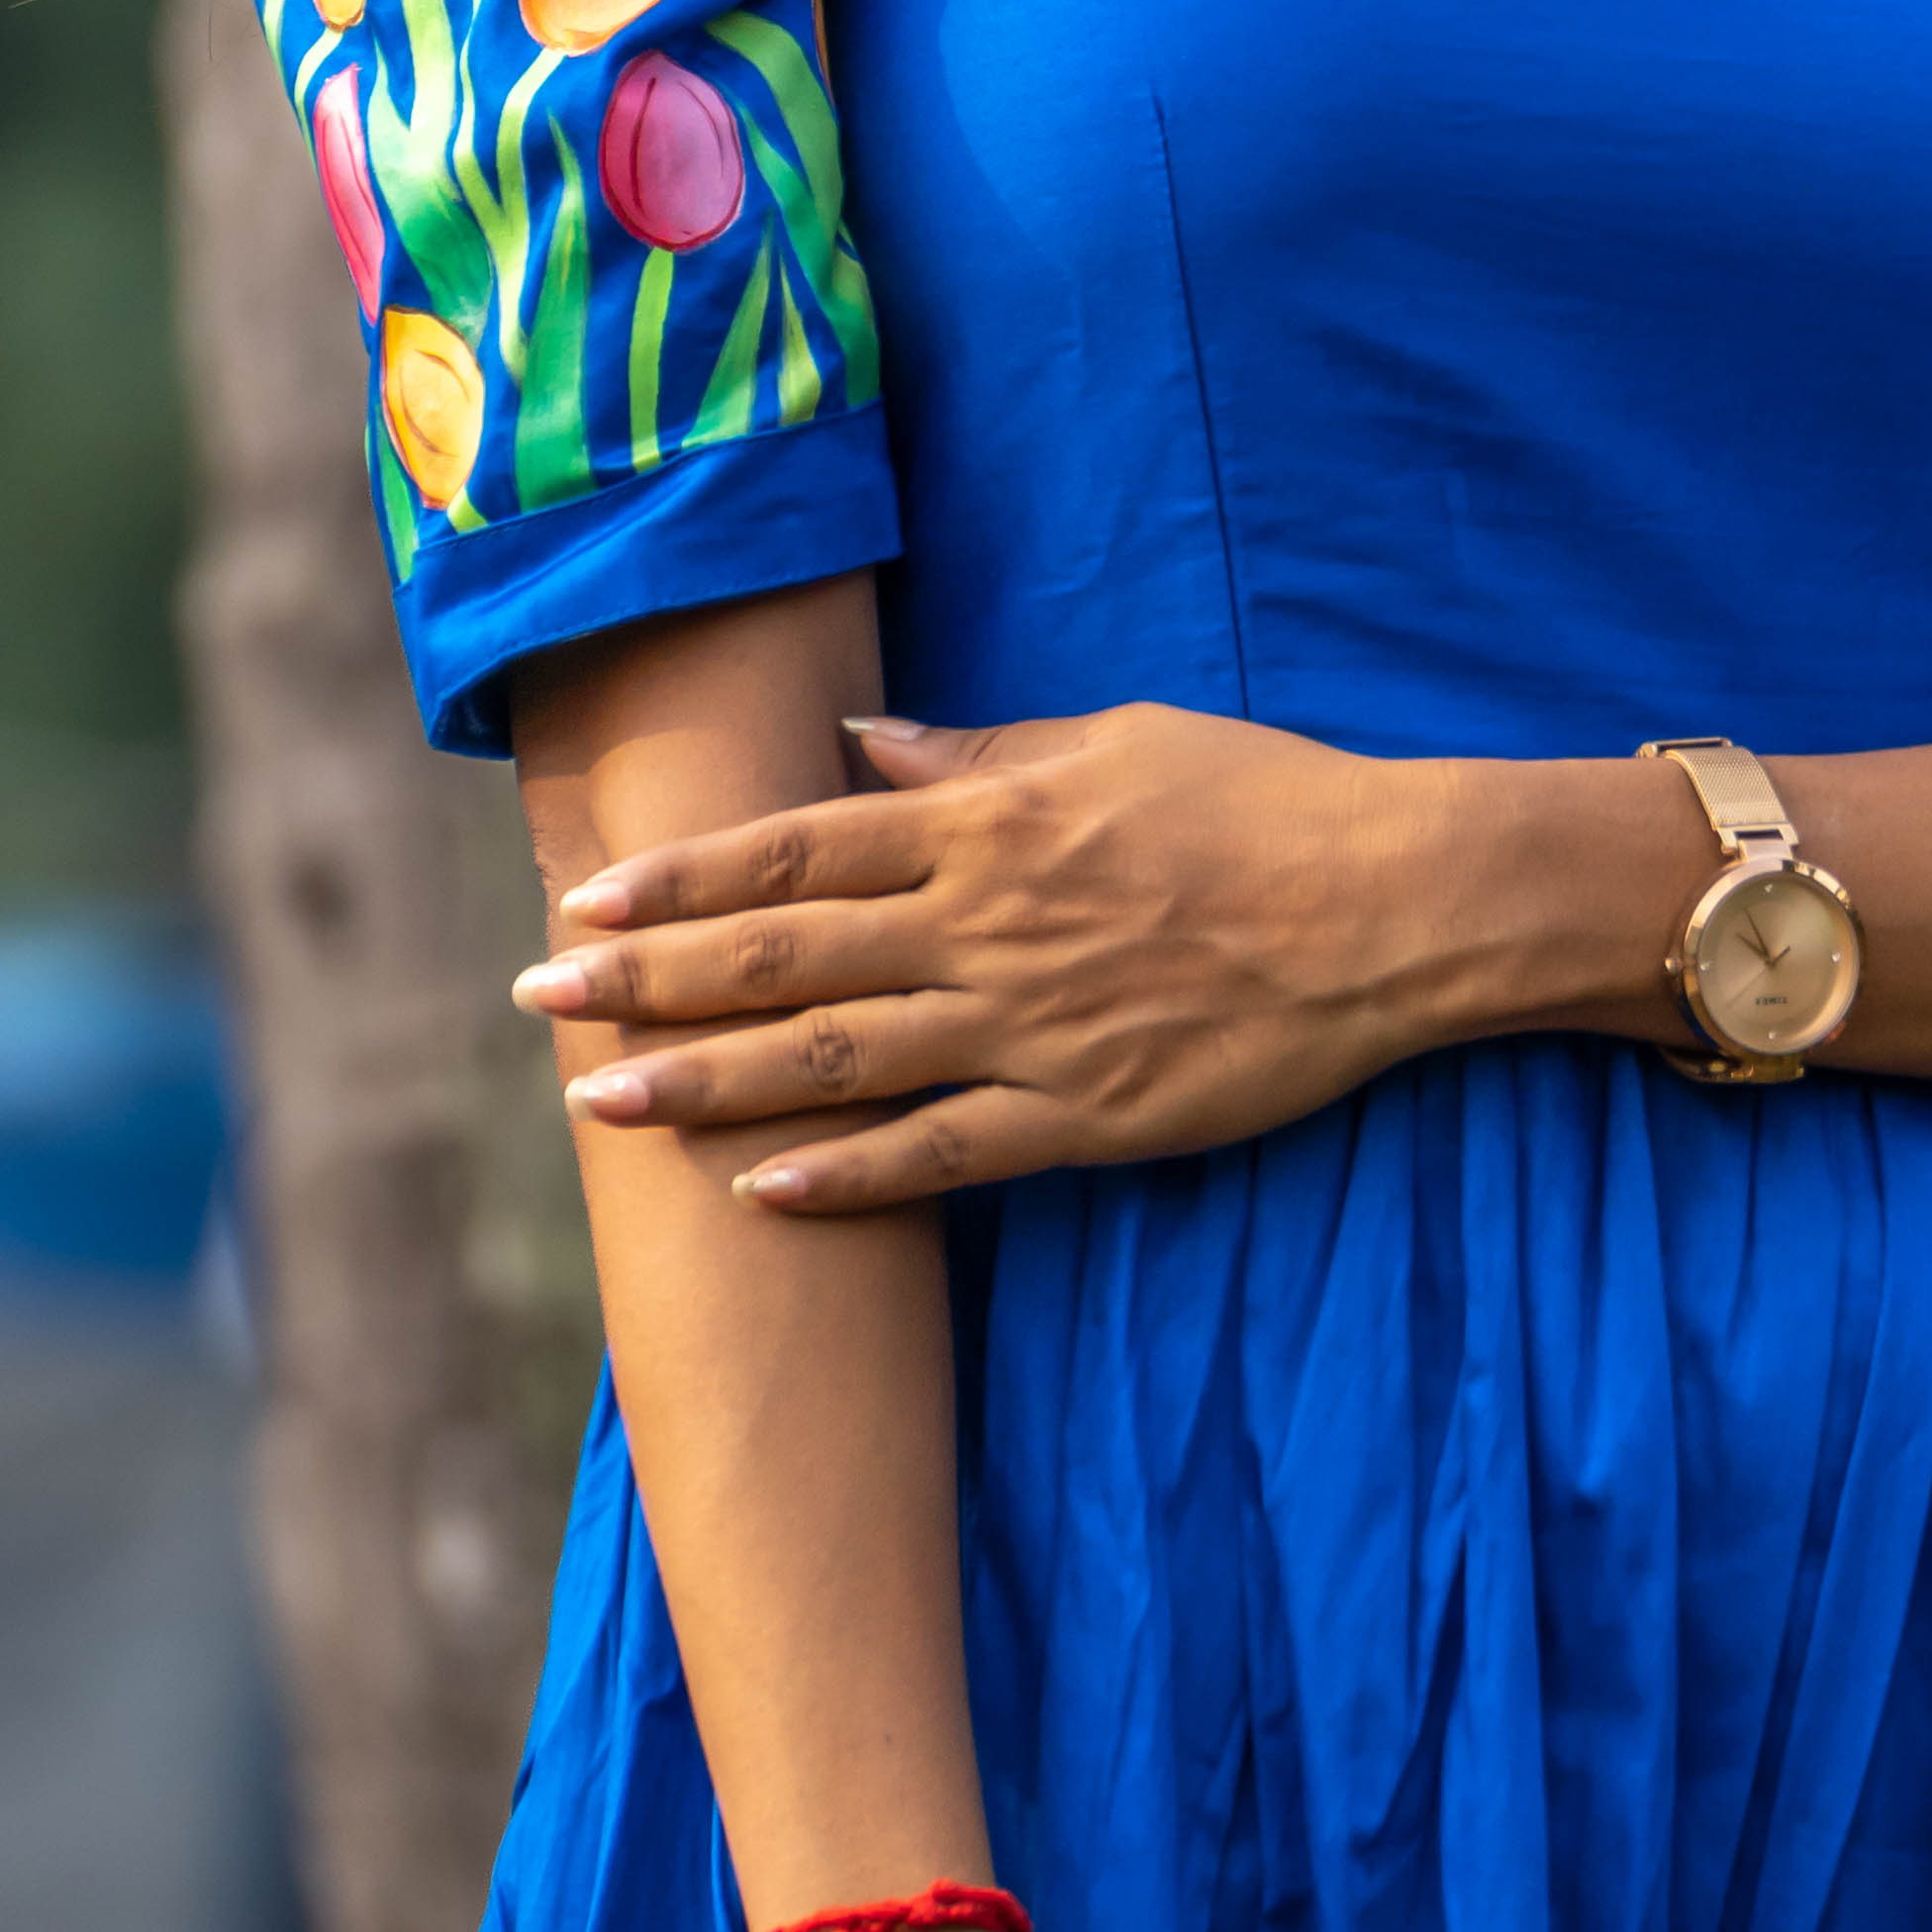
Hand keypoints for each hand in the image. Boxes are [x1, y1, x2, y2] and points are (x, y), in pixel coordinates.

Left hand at [514, 701, 1461, 1210]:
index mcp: (985, 823)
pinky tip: (760, 1190)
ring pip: (836, 1059)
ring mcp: (1030, 1027)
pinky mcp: (1087, 1117)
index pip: (795, 847)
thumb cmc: (1260, 801)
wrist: (1393, 904)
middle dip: (648, 980)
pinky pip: (942, 1153)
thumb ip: (979, 755)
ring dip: (708, 1082)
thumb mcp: (1113, 741)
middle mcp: (984, 922)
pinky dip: (847, 1174)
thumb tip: (866, 750)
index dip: (681, 879)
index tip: (586, 903)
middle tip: (538, 1002)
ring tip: (604, 1104)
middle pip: (783, 953)